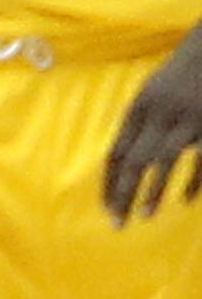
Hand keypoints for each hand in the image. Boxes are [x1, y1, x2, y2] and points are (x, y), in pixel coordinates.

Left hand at [109, 32, 201, 222]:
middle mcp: (159, 114)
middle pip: (134, 160)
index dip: (110, 182)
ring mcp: (187, 119)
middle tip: (117, 223)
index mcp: (139, 107)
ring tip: (144, 214)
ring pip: (163, 161)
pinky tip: (184, 202)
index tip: (106, 207)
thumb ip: (139, 124)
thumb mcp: (152, 94)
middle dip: (123, 194)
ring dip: (153, 191)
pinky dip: (193, 183)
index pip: (117, 151)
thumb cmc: (180, 75)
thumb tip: (121, 160)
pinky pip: (201, 161)